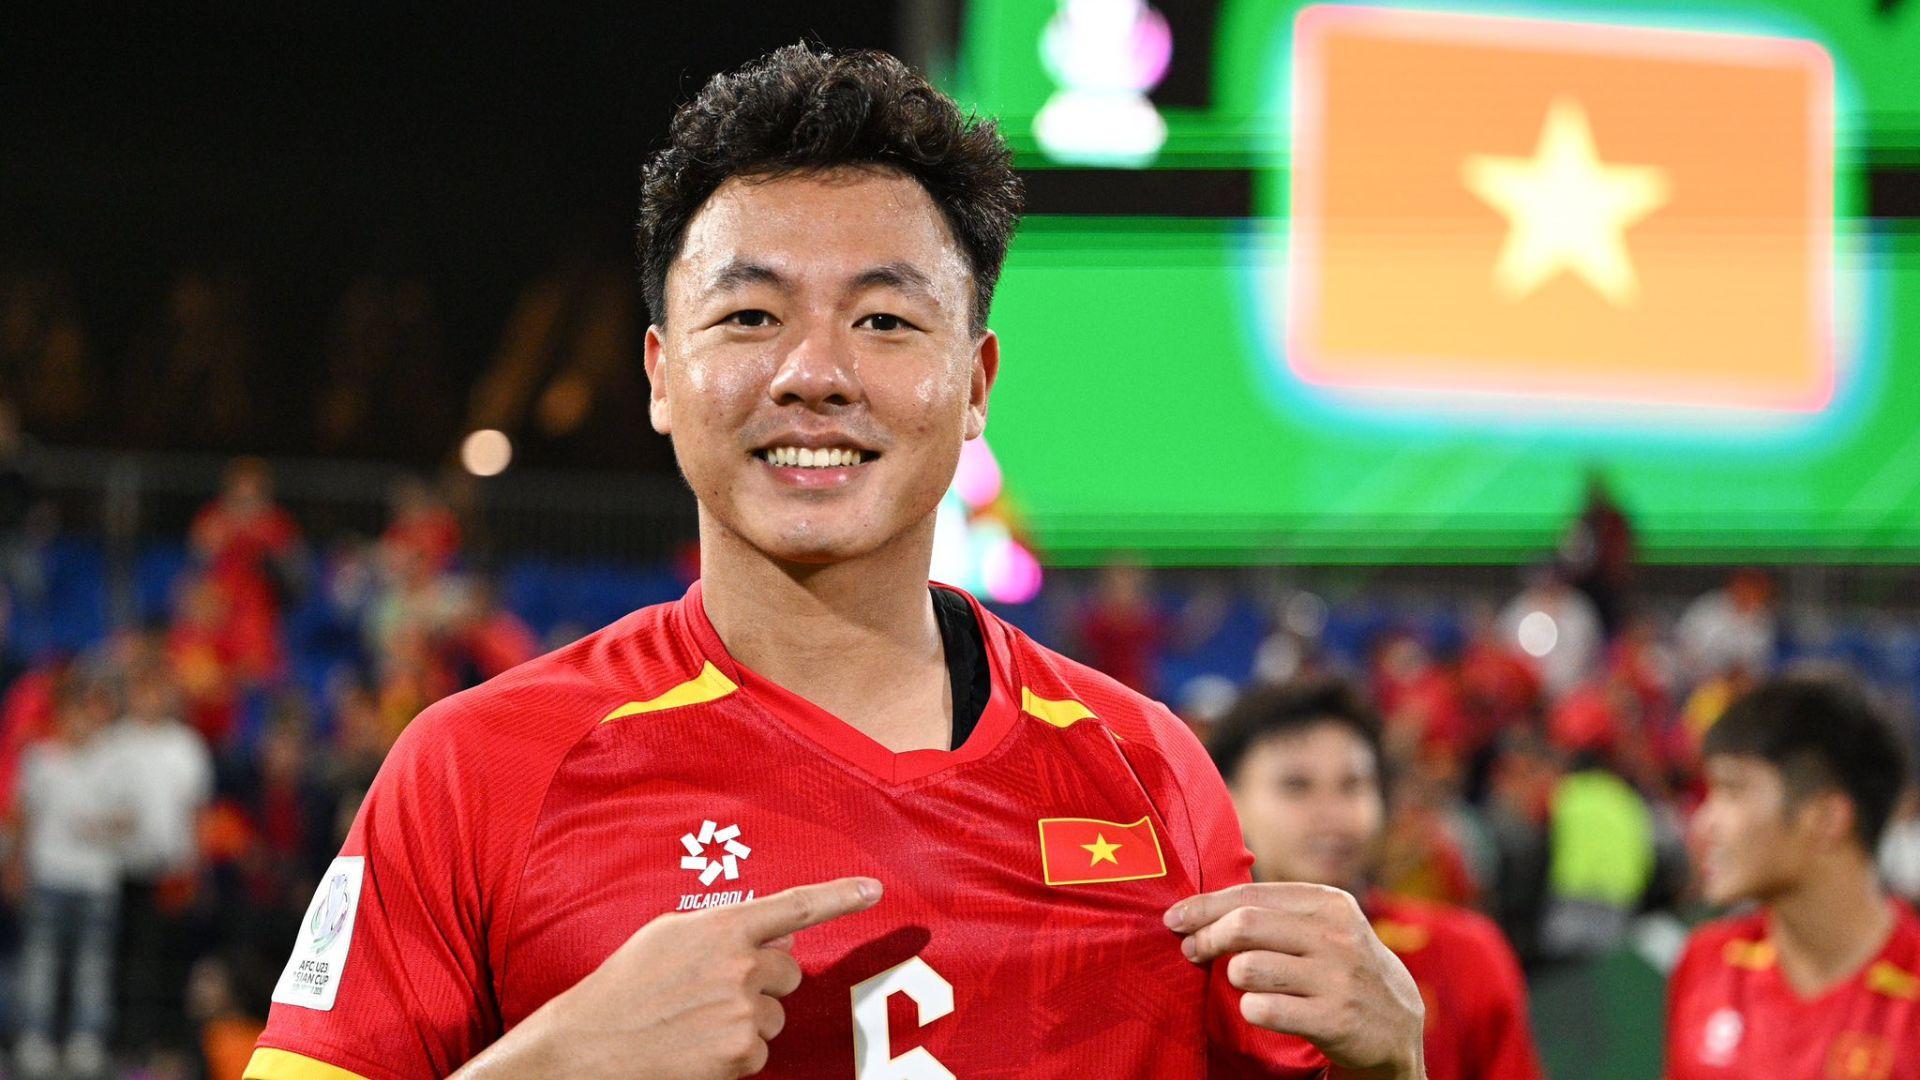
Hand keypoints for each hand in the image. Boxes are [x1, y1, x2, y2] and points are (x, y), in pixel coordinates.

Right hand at [456, 876, 881, 1078]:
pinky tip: (694, 1049)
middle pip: (788, 975)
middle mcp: (741, 964)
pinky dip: (733, 1054)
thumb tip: (780, 940)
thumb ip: (724, 930)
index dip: (839, 897)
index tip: (874, 891)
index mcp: (722, 927)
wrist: (586, 1047)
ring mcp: (744, 1009)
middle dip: (761, 986)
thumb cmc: (624, 988)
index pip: (794, 906)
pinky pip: (758, 1050)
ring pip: (774, 1016)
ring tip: (692, 1025)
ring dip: (745, 1022)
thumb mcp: (669, 938)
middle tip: (711, 996)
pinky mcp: (742, 1051)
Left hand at [1166, 883, 1425, 1079]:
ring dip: (1230, 975)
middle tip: (1192, 951)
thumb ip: (1274, 911)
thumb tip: (1201, 906)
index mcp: (1328, 903)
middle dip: (1207, 937)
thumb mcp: (1324, 926)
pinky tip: (1255, 1007)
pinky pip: (1264, 1009)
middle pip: (1244, 925)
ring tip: (1237, 980)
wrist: (1396, 1023)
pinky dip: (1248, 1008)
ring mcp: (1338, 978)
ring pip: (1249, 967)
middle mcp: (1336, 935)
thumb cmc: (1340, 966)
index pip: (1250, 894)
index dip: (1204, 906)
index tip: (1174, 918)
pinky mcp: (1335, 1019)